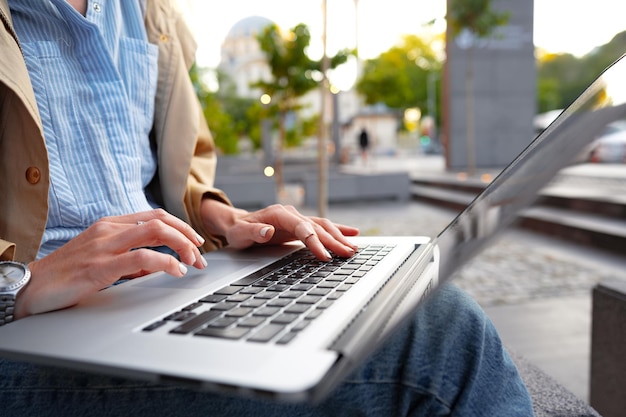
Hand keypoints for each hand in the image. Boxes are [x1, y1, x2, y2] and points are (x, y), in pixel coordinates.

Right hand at [16, 209, 206, 318]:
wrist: (31, 286)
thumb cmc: (68, 273)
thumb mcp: (104, 260)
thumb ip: (132, 259)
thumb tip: (160, 266)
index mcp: (111, 225)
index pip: (156, 216)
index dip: (182, 227)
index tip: (197, 242)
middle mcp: (109, 230)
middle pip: (161, 221)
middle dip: (188, 237)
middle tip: (201, 257)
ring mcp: (104, 246)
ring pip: (156, 232)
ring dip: (182, 247)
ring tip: (193, 263)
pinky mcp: (100, 266)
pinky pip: (141, 258)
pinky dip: (165, 262)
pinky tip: (175, 271)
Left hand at [200, 199, 359, 259]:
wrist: (238, 223)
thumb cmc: (238, 229)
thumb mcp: (239, 233)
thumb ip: (253, 232)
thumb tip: (268, 231)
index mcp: (280, 214)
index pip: (302, 228)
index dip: (315, 242)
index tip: (324, 256)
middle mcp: (292, 214)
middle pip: (317, 227)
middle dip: (334, 241)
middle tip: (348, 254)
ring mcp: (298, 218)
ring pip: (324, 226)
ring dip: (339, 237)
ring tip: (353, 249)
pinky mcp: (301, 225)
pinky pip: (322, 226)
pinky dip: (338, 229)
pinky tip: (352, 234)